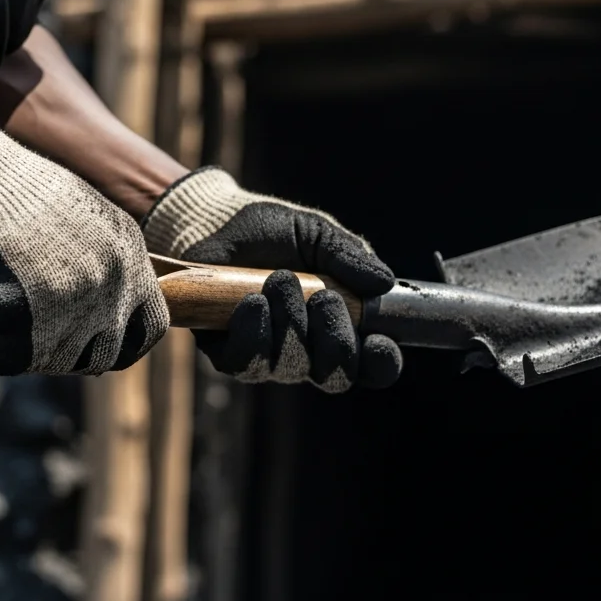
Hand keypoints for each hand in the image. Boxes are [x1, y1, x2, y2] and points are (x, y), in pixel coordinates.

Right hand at [0, 93, 168, 375]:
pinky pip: (11, 360)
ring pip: (59, 361)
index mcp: (129, 253)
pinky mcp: (23, 315)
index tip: (94, 345)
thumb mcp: (82, 213)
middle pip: (106, 352)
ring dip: (31, 359)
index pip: (151, 325)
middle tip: (39, 344)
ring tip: (5, 340)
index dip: (123, 344)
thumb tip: (101, 298)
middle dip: (72, 356)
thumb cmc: (12, 186)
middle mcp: (111, 281)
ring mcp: (71, 301)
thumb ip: (101, 255)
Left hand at [142, 167, 401, 391]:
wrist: (216, 222)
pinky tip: (253, 301)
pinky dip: (255, 332)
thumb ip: (350, 257)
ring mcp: (270, 355)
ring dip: (291, 324)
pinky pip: (248, 363)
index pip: (371, 364)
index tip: (379, 340)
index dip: (381, 362)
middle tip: (324, 298)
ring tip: (279, 280)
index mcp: (339, 324)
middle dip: (335, 340)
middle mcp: (308, 349)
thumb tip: (384, 282)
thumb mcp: (318, 234)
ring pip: (292, 368)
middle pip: (336, 378)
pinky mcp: (230, 353)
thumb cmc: (272, 230)